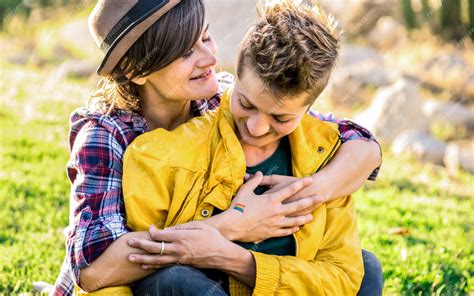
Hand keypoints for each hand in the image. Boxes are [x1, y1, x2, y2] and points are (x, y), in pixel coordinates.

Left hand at [127, 221, 244, 269]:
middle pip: (155, 247)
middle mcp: (178, 248)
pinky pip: (164, 265)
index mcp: (181, 237)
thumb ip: (182, 226)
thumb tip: (168, 228)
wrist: (222, 254)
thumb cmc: (212, 237)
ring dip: (142, 258)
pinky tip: (145, 265)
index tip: (150, 228)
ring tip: (131, 257)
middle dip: (141, 245)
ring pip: (157, 259)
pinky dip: (153, 266)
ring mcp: (179, 258)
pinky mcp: (181, 264)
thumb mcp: (199, 226)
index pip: (161, 234)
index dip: (152, 231)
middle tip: (129, 242)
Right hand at [216, 172, 317, 242]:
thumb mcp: (245, 191)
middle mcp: (276, 211)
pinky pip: (285, 231)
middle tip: (322, 197)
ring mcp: (275, 223)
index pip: (290, 189)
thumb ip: (254, 181)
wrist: (232, 227)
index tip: (310, 179)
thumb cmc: (238, 208)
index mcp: (271, 199)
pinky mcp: (270, 233)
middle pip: (298, 205)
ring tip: (312, 217)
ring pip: (294, 220)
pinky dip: (291, 230)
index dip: (301, 183)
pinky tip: (296, 229)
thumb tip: (259, 174)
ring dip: (304, 218)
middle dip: (311, 201)